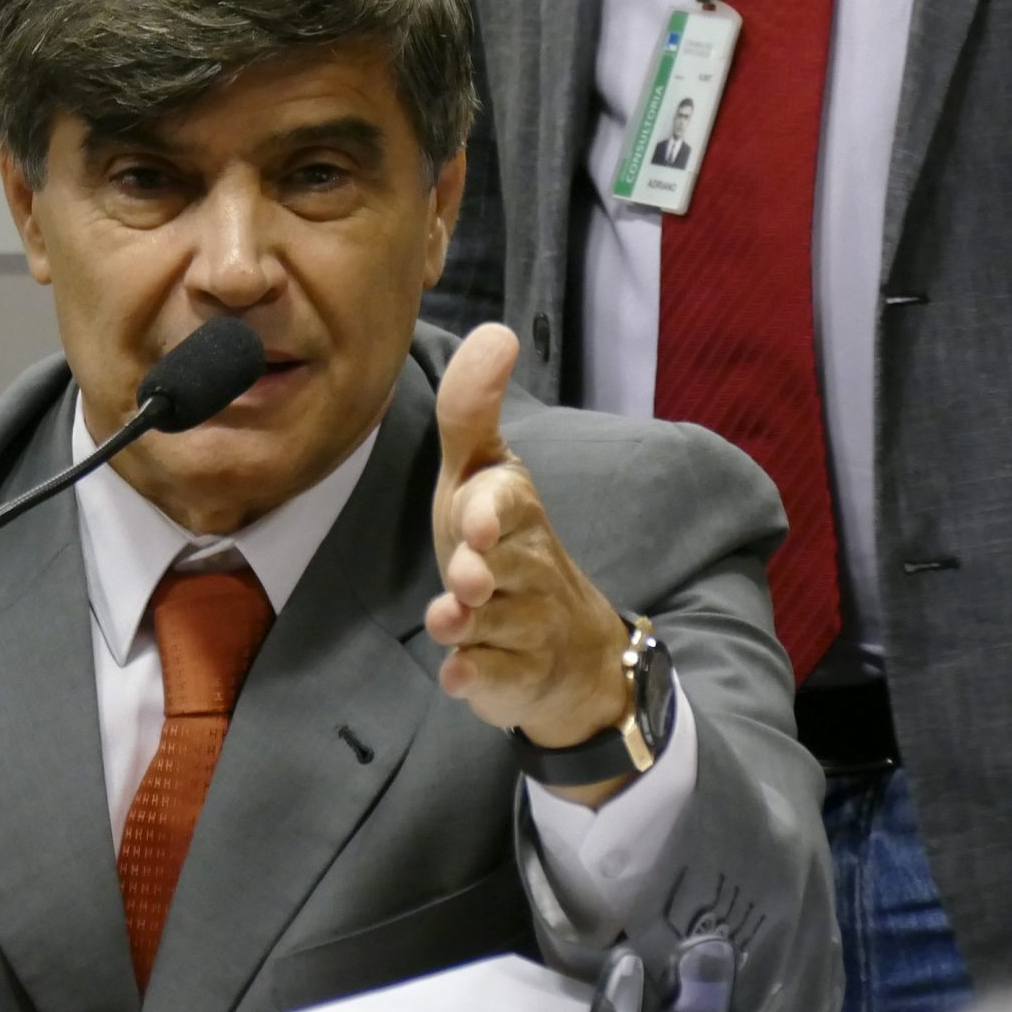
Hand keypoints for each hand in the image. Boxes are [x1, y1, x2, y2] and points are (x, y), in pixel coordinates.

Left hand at [427, 325, 637, 797]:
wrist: (562, 649)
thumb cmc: (501, 544)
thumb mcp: (479, 476)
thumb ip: (472, 413)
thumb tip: (495, 331)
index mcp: (515, 511)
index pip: (509, 502)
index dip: (491, 511)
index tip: (473, 519)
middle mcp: (528, 566)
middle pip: (505, 566)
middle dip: (480, 570)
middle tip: (467, 577)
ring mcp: (526, 625)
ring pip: (494, 624)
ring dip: (467, 624)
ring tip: (450, 620)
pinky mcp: (515, 677)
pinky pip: (494, 679)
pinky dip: (474, 679)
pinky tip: (458, 676)